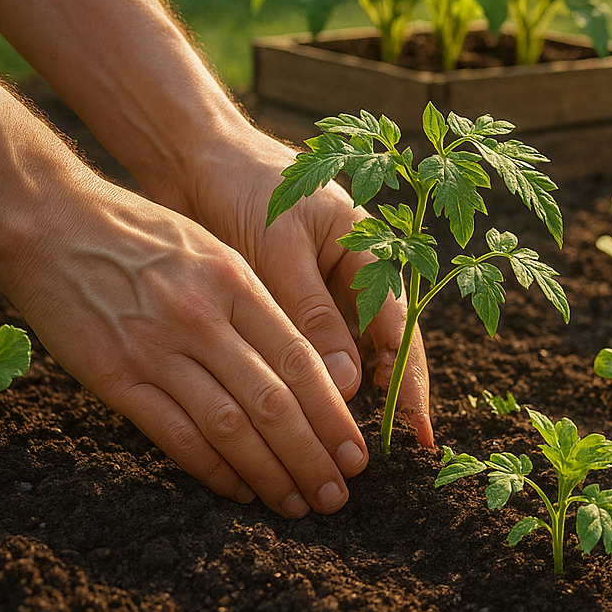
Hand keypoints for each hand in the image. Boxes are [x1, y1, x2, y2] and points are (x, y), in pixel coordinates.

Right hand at [6, 177, 368, 516]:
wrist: (48, 223)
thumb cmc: (141, 234)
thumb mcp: (215, 251)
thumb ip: (259, 304)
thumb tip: (311, 365)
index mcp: (236, 285)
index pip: (300, 362)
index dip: (333, 415)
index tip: (356, 452)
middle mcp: (202, 320)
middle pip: (273, 402)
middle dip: (313, 455)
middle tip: (338, 493)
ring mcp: (154, 351)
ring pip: (228, 427)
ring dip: (270, 473)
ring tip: (299, 503)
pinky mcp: (111, 378)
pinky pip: (173, 435)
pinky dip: (212, 469)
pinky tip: (240, 490)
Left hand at [160, 128, 434, 450]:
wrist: (197, 157)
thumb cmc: (244, 186)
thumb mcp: (280, 249)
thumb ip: (313, 314)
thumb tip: (349, 384)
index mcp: (371, 250)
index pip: (399, 327)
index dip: (408, 382)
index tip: (414, 432)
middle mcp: (358, 275)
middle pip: (386, 348)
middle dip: (390, 401)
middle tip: (393, 455)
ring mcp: (327, 290)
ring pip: (351, 355)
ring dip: (350, 400)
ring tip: (347, 450)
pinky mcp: (294, 301)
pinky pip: (313, 351)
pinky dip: (313, 385)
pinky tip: (309, 420)